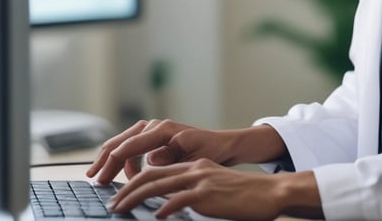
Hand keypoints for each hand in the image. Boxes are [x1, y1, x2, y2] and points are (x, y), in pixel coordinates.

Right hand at [86, 119, 239, 184]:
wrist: (222, 146)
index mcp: (163, 130)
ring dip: (113, 161)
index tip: (101, 178)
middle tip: (94, 178)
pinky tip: (125, 175)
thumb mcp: (192, 158)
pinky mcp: (154, 137)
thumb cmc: (210, 151)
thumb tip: (150, 160)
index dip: (112, 164)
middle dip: (105, 160)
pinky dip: (125, 161)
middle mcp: (155, 126)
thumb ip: (170, 159)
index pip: (129, 146)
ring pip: (124, 144)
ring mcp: (153, 130)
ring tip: (104, 178)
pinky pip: (133, 148)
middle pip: (121, 142)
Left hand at [107, 159, 321, 220]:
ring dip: (134, 198)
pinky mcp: (207, 194)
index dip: (134, 181)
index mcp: (194, 166)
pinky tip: (154, 216)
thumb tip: (169, 205)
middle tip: (112, 203)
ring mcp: (200, 180)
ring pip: (158, 186)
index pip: (156, 170)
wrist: (269, 193)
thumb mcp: (213, 187)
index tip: (120, 194)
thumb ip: (191, 191)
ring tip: (120, 209)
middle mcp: (194, 169)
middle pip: (150, 176)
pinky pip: (178, 200)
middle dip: (126, 189)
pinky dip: (163, 208)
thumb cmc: (243, 196)